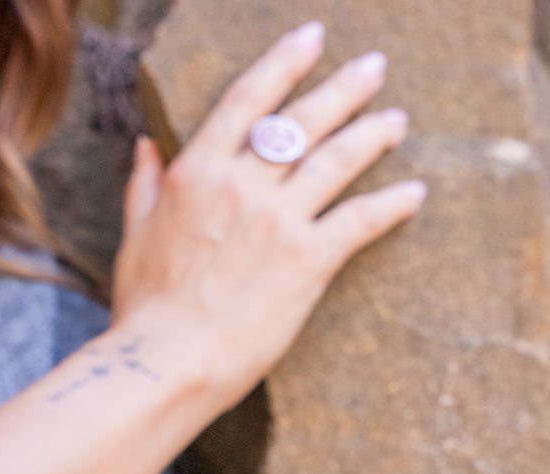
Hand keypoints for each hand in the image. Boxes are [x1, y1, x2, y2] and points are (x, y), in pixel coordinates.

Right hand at [110, 21, 425, 415]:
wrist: (170, 360)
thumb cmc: (147, 308)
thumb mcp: (134, 235)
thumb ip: (143, 184)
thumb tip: (146, 145)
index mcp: (197, 171)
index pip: (248, 99)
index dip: (284, 63)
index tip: (312, 38)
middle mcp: (242, 185)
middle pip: (302, 121)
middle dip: (344, 89)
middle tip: (375, 68)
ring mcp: (278, 220)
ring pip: (336, 161)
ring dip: (373, 135)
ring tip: (398, 121)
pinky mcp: (307, 261)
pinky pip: (359, 220)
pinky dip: (391, 204)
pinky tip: (415, 193)